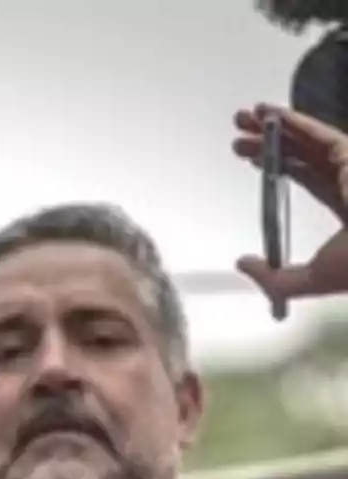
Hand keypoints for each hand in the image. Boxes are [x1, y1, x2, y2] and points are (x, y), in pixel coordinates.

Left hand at [233, 102, 347, 301]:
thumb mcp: (312, 279)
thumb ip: (274, 279)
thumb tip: (245, 264)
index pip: (309, 178)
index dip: (279, 165)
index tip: (252, 157)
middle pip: (305, 154)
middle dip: (270, 141)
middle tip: (241, 132)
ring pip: (311, 139)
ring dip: (276, 126)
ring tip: (245, 116)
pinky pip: (322, 133)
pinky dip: (296, 122)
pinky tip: (271, 115)